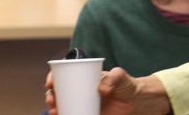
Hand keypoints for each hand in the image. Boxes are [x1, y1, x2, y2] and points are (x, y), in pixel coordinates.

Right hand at [46, 68, 170, 114]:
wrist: (138, 103)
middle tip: (52, 101)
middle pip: (59, 93)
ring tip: (55, 113)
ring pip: (63, 107)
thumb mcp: (121, 77)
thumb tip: (101, 88)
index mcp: (83, 79)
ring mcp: (83, 105)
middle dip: (50, 97)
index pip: (63, 77)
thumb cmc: (128, 86)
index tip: (50, 84)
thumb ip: (114, 78)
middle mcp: (80, 91)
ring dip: (54, 110)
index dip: (53, 79)